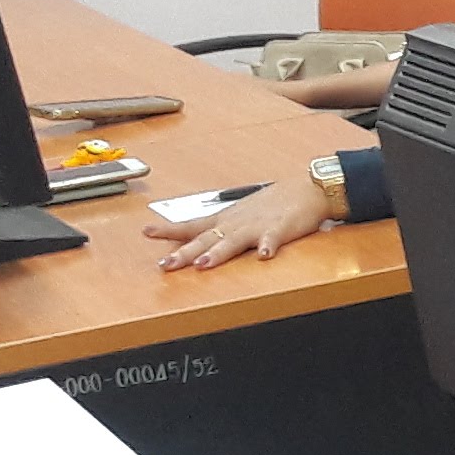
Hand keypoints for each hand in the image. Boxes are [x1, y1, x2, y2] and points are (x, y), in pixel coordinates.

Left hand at [146, 178, 334, 269]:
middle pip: (206, 239)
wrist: (307, 189)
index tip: (147, 232)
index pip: (192, 226)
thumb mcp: (245, 213)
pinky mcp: (280, 229)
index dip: (169, 231)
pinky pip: (272, 239)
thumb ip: (226, 227)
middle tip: (166, 265)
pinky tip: (263, 255)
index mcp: (226, 220)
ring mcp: (257, 226)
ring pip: (233, 241)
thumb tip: (206, 238)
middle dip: (184, 253)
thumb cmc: (277, 203)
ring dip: (218, 253)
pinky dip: (267, 246)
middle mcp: (236, 223)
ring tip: (204, 264)